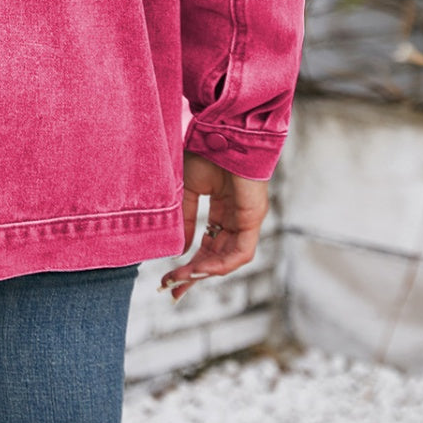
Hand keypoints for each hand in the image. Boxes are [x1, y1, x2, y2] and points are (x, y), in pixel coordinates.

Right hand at [157, 152, 269, 303]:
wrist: (221, 132)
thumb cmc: (204, 151)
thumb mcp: (187, 188)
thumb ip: (186, 218)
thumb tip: (182, 249)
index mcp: (221, 207)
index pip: (208, 243)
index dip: (189, 261)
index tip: (170, 277)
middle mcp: (235, 216)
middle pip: (217, 256)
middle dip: (195, 275)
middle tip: (174, 290)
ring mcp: (246, 218)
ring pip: (229, 258)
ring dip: (205, 272)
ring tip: (182, 279)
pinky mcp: (253, 218)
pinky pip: (241, 252)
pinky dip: (221, 264)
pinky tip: (201, 269)